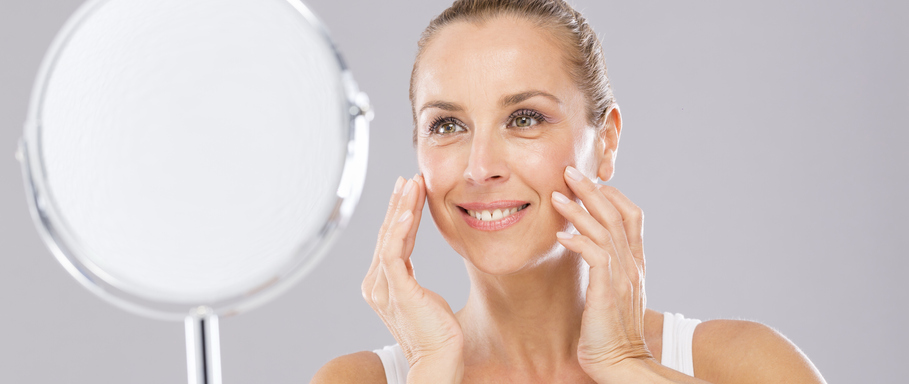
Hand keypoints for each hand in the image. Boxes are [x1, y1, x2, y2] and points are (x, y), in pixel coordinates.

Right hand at [361, 175, 463, 382]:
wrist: (439, 360)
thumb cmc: (436, 334)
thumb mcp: (422, 297)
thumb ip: (411, 279)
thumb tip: (411, 262)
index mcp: (380, 284)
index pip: (389, 240)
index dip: (399, 213)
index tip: (410, 190)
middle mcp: (375, 284)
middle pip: (386, 233)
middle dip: (398, 203)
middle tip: (410, 177)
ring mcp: (383, 287)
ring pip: (389, 237)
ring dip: (402, 207)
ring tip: (414, 183)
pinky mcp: (396, 290)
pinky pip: (394, 252)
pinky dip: (401, 228)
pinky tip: (409, 210)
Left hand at [551, 166, 650, 381]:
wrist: (621, 363)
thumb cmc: (610, 333)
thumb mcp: (612, 294)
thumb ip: (606, 270)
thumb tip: (588, 251)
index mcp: (636, 263)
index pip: (632, 216)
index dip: (613, 194)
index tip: (591, 183)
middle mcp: (633, 265)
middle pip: (617, 214)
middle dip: (592, 189)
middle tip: (569, 171)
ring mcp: (623, 276)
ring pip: (605, 229)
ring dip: (579, 209)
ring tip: (556, 195)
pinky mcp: (608, 290)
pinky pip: (595, 255)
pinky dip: (578, 240)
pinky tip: (560, 234)